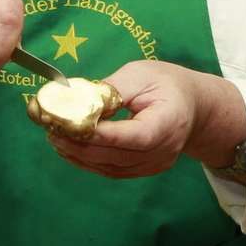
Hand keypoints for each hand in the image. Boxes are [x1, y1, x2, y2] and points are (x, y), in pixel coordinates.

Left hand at [47, 60, 245, 179]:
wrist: (194, 107)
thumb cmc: (167, 84)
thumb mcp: (142, 74)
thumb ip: (112, 90)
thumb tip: (80, 101)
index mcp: (168, 122)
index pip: (133, 135)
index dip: (100, 134)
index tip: (68, 123)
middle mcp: (163, 150)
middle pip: (117, 155)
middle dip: (80, 144)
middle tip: (51, 130)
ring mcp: (154, 164)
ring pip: (111, 167)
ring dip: (79, 155)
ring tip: (54, 138)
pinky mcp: (145, 169)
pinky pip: (113, 171)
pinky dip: (89, 162)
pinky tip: (70, 149)